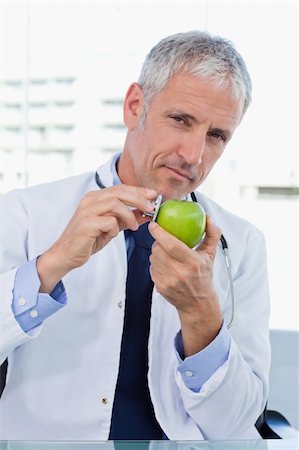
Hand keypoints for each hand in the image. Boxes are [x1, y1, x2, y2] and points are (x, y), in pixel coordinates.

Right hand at [37, 185, 156, 292]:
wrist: (66, 254)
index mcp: (95, 197)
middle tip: (151, 208)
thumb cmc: (88, 240)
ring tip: (134, 226)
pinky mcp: (86, 224)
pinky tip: (112, 235)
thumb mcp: (111, 227)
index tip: (154, 195)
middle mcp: (90, 200)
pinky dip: (115, 228)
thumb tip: (145, 213)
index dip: (139, 191)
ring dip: (129, 215)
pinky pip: (109, 221)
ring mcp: (87, 210)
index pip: (121, 188)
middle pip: (120, 192)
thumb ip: (126, 218)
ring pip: (115, 204)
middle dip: (139, 199)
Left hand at [148, 216, 222, 355]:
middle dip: (158, 241)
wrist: (197, 303)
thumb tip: (209, 219)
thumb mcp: (210, 255)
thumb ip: (211, 235)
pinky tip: (165, 265)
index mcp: (192, 262)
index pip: (171, 245)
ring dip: (157, 253)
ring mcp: (169, 281)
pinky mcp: (160, 287)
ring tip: (167, 254)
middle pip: (159, 250)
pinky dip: (156, 264)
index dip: (160, 233)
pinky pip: (152, 268)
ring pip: (153, 258)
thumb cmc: (203, 277)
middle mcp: (180, 272)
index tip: (154, 225)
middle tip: (162, 240)